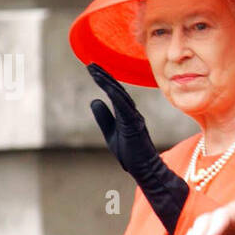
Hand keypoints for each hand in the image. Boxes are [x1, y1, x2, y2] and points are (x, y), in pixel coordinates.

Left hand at [88, 63, 189, 234]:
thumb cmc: (131, 154)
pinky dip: (115, 95)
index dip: (104, 80)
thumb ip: (104, 117)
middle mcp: (132, 112)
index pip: (115, 93)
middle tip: (90, 64)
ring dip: (107, 82)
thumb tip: (95, 100)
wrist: (144, 169)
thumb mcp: (110, 133)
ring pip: (120, 95)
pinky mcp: (134, 124)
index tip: (93, 69)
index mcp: (127, 114)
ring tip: (94, 71)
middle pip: (117, 90)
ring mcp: (134, 117)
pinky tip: (105, 86)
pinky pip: (124, 106)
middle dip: (104, 76)